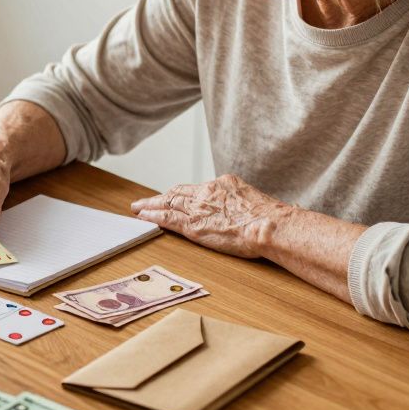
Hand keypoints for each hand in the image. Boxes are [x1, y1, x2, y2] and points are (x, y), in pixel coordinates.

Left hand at [130, 174, 286, 258]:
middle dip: (160, 197)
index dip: (181, 193)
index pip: (196, 189)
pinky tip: (142, 217)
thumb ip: (244, 204)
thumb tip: (248, 213)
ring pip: (168, 203)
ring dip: (150, 205)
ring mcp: (199, 208)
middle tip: (145, 201)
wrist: (269, 225)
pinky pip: (167, 218)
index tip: (172, 196)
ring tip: (137, 208)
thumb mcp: (257, 202)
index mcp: (225, 184)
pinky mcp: (193, 225)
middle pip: (178, 193)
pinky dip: (152, 216)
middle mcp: (208, 192)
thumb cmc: (272, 219)